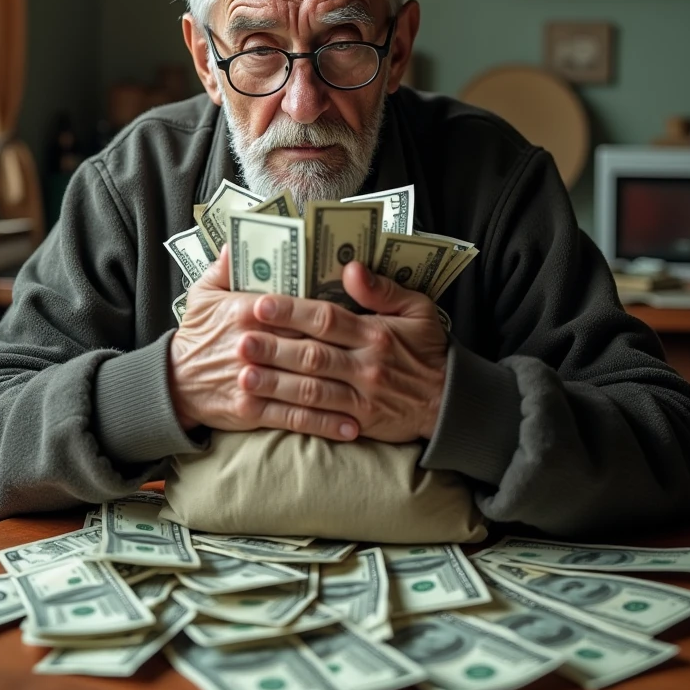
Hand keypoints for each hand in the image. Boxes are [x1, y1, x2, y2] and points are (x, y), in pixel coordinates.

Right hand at [168, 247, 362, 440]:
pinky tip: (352, 426)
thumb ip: (227, 266)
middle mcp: (254, 346)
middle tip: (384, 357)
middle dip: (347, 353)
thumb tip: (244, 240)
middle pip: (310, 346)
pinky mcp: (253, 411)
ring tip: (378, 395)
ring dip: (345, 393)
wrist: (173, 383)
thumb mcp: (204, 292)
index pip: (297, 309)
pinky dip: (325, 424)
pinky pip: (296, 418)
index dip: (330, 312)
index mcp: (246, 311)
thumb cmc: (196, 334)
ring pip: (308, 385)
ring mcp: (254, 381)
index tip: (361, 313)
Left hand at [237, 261, 448, 443]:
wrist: (450, 401)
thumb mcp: (417, 310)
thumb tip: (351, 267)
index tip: (260, 304)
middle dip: (274, 349)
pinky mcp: (359, 423)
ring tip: (244, 376)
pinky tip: (269, 411)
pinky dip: (295, 417)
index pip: (327, 319)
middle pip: (312, 356)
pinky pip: (323, 421)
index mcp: (376, 333)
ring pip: (312, 391)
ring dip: (276, 384)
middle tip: (239, 340)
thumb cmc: (428, 349)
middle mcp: (366, 365)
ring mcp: (362, 397)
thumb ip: (382, 289)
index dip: (292, 312)